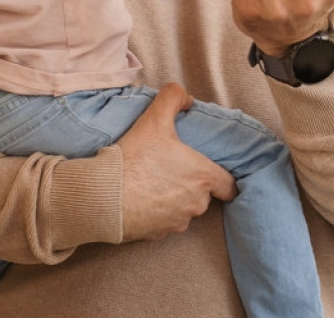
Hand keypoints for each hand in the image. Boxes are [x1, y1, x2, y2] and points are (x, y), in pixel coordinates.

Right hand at [117, 83, 236, 241]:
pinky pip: (164, 223)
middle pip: (205, 196)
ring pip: (185, 210)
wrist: (103, 197)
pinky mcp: (158, 236)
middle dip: (192, 185)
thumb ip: (173, 98)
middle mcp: (197, 204)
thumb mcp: (154, 119)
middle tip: (172, 170)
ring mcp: (178, 222)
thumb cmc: (134, 159)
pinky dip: (157, 213)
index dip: (223, 179)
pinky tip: (141, 199)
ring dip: (175, 200)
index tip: (211, 172)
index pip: (230, 186)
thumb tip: (186, 97)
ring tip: (153, 183)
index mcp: (204, 177)